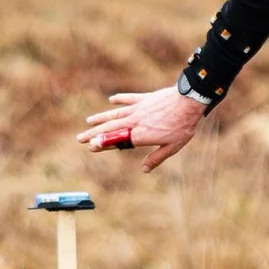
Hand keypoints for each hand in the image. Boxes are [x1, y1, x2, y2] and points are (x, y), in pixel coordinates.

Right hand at [76, 86, 206, 171]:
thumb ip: (156, 158)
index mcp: (140, 135)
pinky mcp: (144, 98)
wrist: (188, 102)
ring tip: (88, 121)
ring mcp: (138, 108)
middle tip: (80, 138)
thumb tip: (144, 169)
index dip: (102, 145)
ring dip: (101, 118)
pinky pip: (129, 99)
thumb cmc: (182, 126)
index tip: (90, 147)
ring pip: (115, 114)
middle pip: (110, 128)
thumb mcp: (172, 147)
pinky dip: (119, 99)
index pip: (116, 142)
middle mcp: (135, 121)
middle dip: (94, 134)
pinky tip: (112, 100)